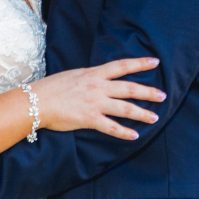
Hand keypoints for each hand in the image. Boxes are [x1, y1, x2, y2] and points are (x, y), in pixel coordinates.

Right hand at [32, 57, 163, 140]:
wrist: (36, 101)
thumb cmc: (52, 88)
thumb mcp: (75, 75)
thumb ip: (90, 77)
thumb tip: (100, 77)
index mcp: (94, 73)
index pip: (122, 66)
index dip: (140, 63)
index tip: (155, 62)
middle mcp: (98, 86)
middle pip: (130, 88)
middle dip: (148, 92)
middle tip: (163, 96)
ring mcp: (95, 103)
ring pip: (125, 108)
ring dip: (142, 113)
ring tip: (154, 117)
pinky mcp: (89, 119)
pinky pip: (111, 127)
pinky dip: (124, 132)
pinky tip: (134, 136)